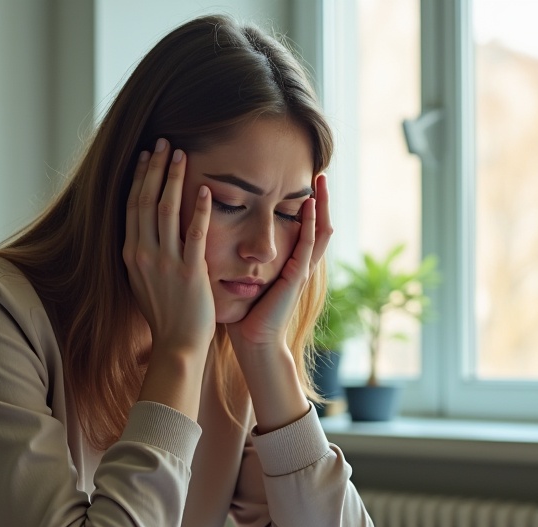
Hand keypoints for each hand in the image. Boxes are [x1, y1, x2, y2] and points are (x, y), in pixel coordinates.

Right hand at [122, 139, 215, 357]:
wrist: (177, 344)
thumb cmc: (165, 314)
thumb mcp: (143, 281)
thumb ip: (142, 253)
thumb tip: (145, 231)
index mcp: (130, 255)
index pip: (131, 206)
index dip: (139, 177)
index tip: (147, 155)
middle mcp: (142, 254)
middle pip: (144, 200)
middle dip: (155, 167)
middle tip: (165, 142)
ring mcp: (164, 262)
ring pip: (165, 209)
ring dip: (173, 178)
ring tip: (182, 154)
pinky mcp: (189, 271)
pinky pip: (193, 232)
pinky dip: (198, 208)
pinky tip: (205, 188)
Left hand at [229, 173, 332, 351]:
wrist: (254, 343)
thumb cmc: (244, 316)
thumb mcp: (243, 279)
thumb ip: (238, 260)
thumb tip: (215, 237)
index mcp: (288, 264)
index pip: (302, 228)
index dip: (303, 206)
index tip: (298, 181)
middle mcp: (300, 265)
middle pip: (318, 224)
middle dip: (320, 199)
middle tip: (319, 171)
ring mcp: (302, 271)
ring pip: (320, 231)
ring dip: (322, 204)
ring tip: (321, 179)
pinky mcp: (298, 278)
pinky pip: (309, 245)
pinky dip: (310, 224)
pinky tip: (309, 205)